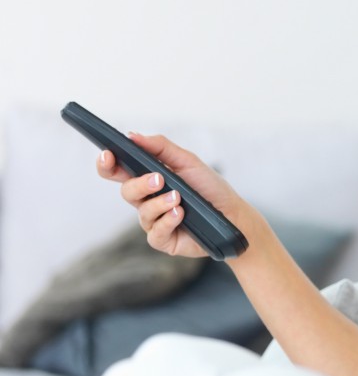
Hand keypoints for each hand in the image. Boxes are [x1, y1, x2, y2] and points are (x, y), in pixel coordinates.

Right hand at [96, 133, 244, 257]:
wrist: (232, 215)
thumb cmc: (209, 188)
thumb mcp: (188, 162)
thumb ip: (161, 148)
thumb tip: (132, 136)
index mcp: (149, 179)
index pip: (119, 171)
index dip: (107, 164)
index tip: (107, 155)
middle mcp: (147, 200)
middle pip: (127, 191)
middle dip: (140, 184)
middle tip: (159, 179)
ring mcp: (154, 220)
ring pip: (142, 212)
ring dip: (160, 203)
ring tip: (179, 199)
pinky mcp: (162, 239)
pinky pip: (154, 232)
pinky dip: (168, 221)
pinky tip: (180, 215)